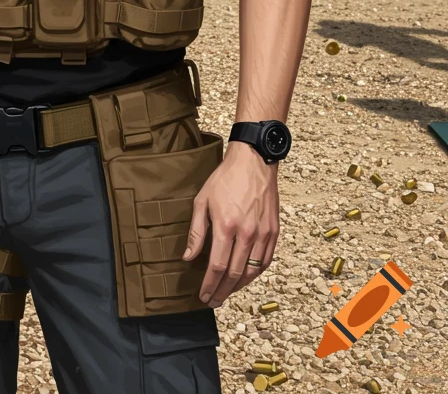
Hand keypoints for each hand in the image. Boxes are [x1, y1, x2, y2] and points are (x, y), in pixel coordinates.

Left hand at [182, 142, 279, 306]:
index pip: (218, 266)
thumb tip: (188, 257)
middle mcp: (247, 233)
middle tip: (213, 301)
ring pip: (252, 272)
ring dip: (238, 287)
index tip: (203, 296)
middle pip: (235, 274)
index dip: (210, 285)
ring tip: (226, 292)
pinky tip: (245, 278)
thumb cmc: (225, 179)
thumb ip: (196, 232)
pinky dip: (255, 274)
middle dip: (222, 291)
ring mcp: (263, 234)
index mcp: (227, 226)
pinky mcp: (274, 231)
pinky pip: (265, 261)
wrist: (253, 161)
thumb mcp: (202, 201)